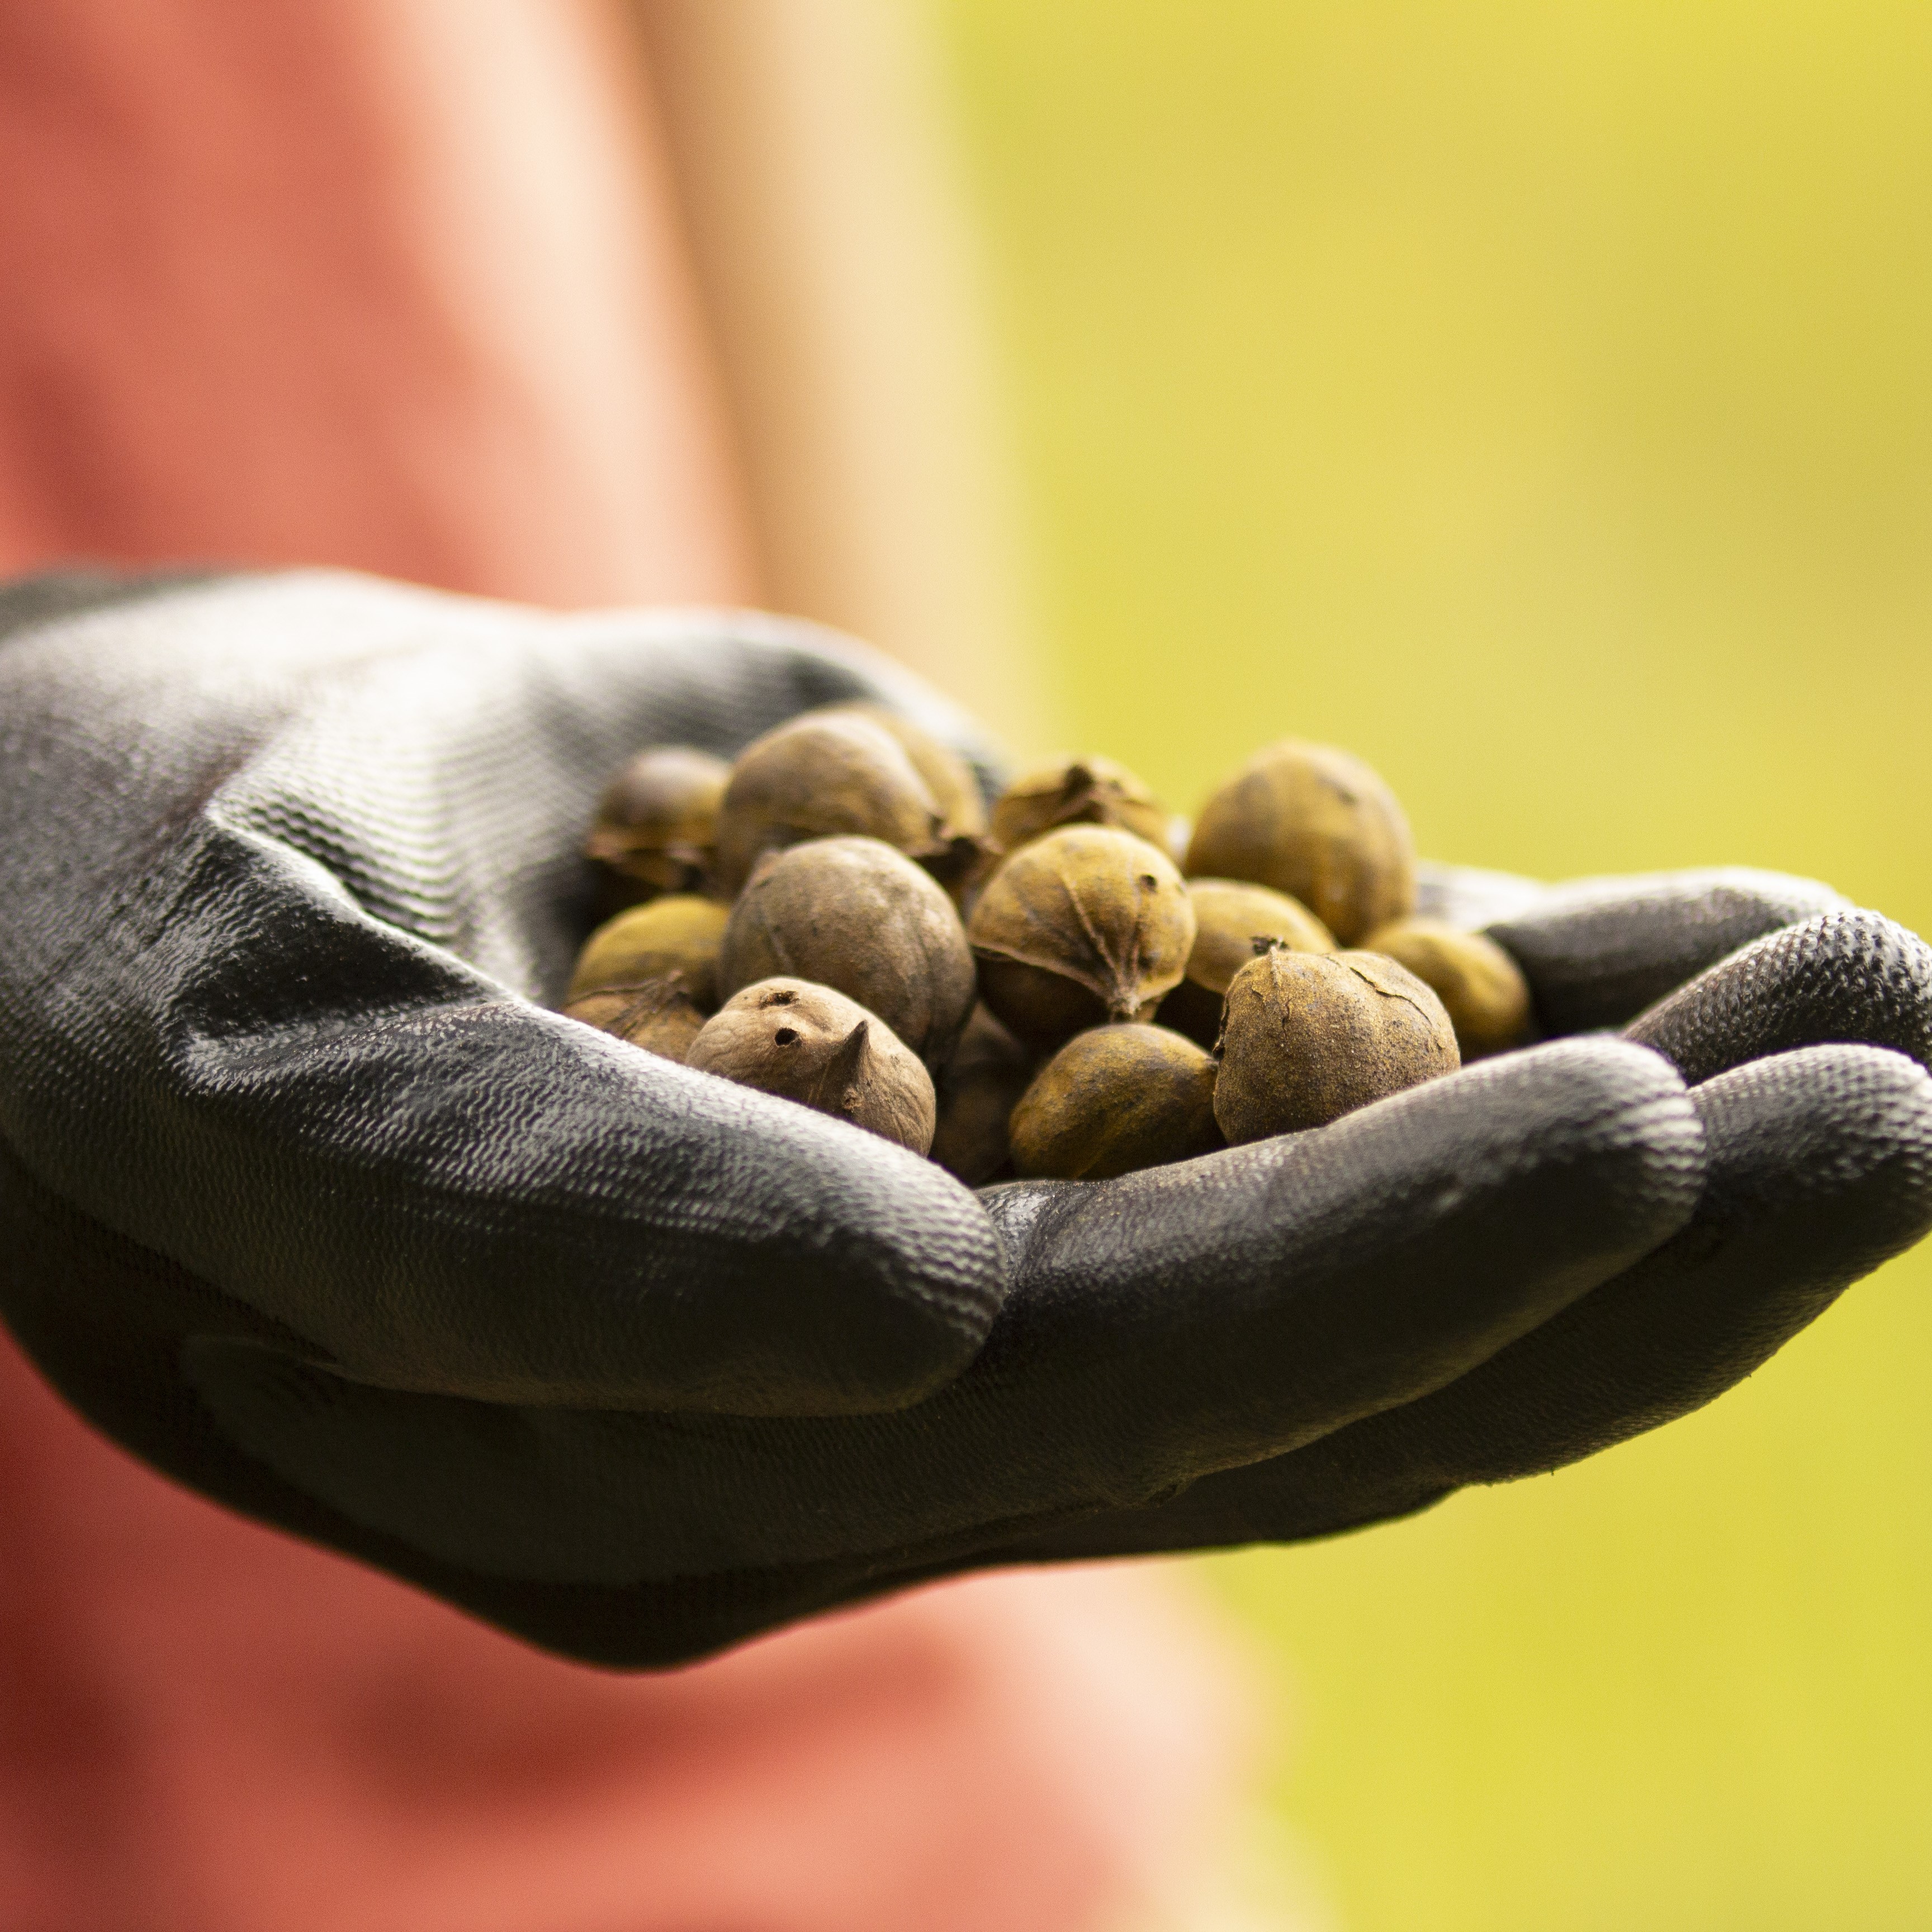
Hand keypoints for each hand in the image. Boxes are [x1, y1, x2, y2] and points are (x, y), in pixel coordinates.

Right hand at [3, 570, 1926, 1665]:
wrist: (104, 838)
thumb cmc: (106, 928)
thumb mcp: (258, 1065)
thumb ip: (542, 1231)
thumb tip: (908, 1331)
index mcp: (676, 1456)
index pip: (1090, 1400)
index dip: (1380, 1279)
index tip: (1669, 1130)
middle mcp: (844, 1389)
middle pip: (1294, 1350)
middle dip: (1627, 1233)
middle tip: (1917, 1084)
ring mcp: (931, 1230)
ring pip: (1341, 1210)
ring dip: (1625, 1096)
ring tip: (1894, 996)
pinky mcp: (972, 1073)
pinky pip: (1276, 1054)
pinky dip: (1493, 983)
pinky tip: (1713, 935)